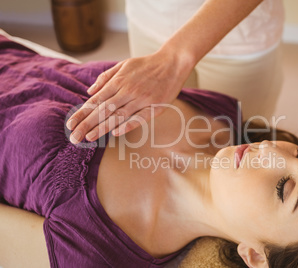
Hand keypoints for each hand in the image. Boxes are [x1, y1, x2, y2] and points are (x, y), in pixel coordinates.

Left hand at [66, 49, 192, 143]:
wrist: (172, 63)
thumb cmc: (146, 64)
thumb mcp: (123, 65)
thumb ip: (106, 78)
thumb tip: (89, 91)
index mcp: (119, 81)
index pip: (96, 100)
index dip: (82, 113)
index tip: (70, 124)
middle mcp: (128, 90)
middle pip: (103, 110)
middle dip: (87, 124)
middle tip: (74, 137)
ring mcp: (142, 99)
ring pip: (119, 116)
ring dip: (102, 127)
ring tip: (88, 138)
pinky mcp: (155, 106)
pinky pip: (140, 118)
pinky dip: (128, 125)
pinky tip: (115, 133)